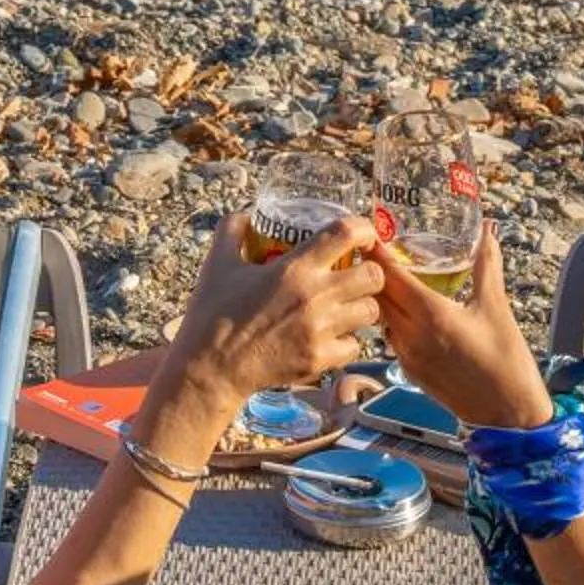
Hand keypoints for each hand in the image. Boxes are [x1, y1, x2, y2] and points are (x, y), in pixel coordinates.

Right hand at [158, 213, 384, 429]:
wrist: (210, 370)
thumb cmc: (213, 315)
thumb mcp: (218, 263)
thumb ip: (232, 230)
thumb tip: (247, 215)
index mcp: (294, 268)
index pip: (345, 233)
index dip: (363, 228)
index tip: (362, 233)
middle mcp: (315, 297)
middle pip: (373, 275)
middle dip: (369, 271)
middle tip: (356, 273)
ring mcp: (320, 331)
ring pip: (370, 312)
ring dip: (362, 306)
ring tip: (347, 306)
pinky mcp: (320, 360)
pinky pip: (355, 347)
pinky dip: (347, 341)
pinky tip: (332, 337)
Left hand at [375, 223, 552, 430]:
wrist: (509, 415)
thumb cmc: (506, 360)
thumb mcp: (496, 307)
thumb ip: (486, 265)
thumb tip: (487, 230)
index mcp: (432, 316)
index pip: (391, 278)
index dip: (377, 254)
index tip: (368, 234)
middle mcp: (412, 337)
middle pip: (379, 297)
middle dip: (373, 272)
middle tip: (373, 248)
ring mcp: (408, 358)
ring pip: (382, 318)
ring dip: (380, 297)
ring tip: (386, 275)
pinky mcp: (411, 372)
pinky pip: (391, 337)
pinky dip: (391, 319)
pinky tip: (404, 310)